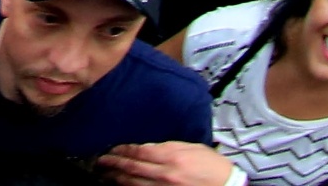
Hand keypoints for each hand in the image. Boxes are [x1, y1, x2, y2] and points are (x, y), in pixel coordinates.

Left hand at [101, 141, 241, 185]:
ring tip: (105, 174)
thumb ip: (168, 146)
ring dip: (116, 178)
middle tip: (100, 160)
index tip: (113, 148)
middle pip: (131, 167)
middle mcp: (165, 172)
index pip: (138, 151)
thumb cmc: (212, 166)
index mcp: (171, 156)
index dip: (122, 149)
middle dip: (113, 163)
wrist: (227, 185)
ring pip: (133, 183)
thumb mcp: (191, 147)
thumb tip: (147, 147)